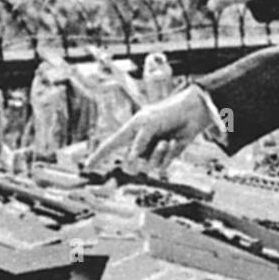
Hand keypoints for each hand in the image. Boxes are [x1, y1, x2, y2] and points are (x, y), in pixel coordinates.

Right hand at [87, 87, 211, 172]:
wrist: (191, 114)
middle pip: (131, 162)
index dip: (98, 156)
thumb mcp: (149, 124)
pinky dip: (168, 155)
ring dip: (158, 153)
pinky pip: (161, 166)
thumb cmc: (168, 112)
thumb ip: (138, 142)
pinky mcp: (165, 158)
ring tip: (166, 140)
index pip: (110, 146)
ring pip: (147, 166)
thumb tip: (130, 161)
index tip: (87, 166)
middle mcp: (138, 144)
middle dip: (142, 155)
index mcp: (130, 132)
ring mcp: (151, 152)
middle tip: (155, 142)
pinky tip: (174, 142)